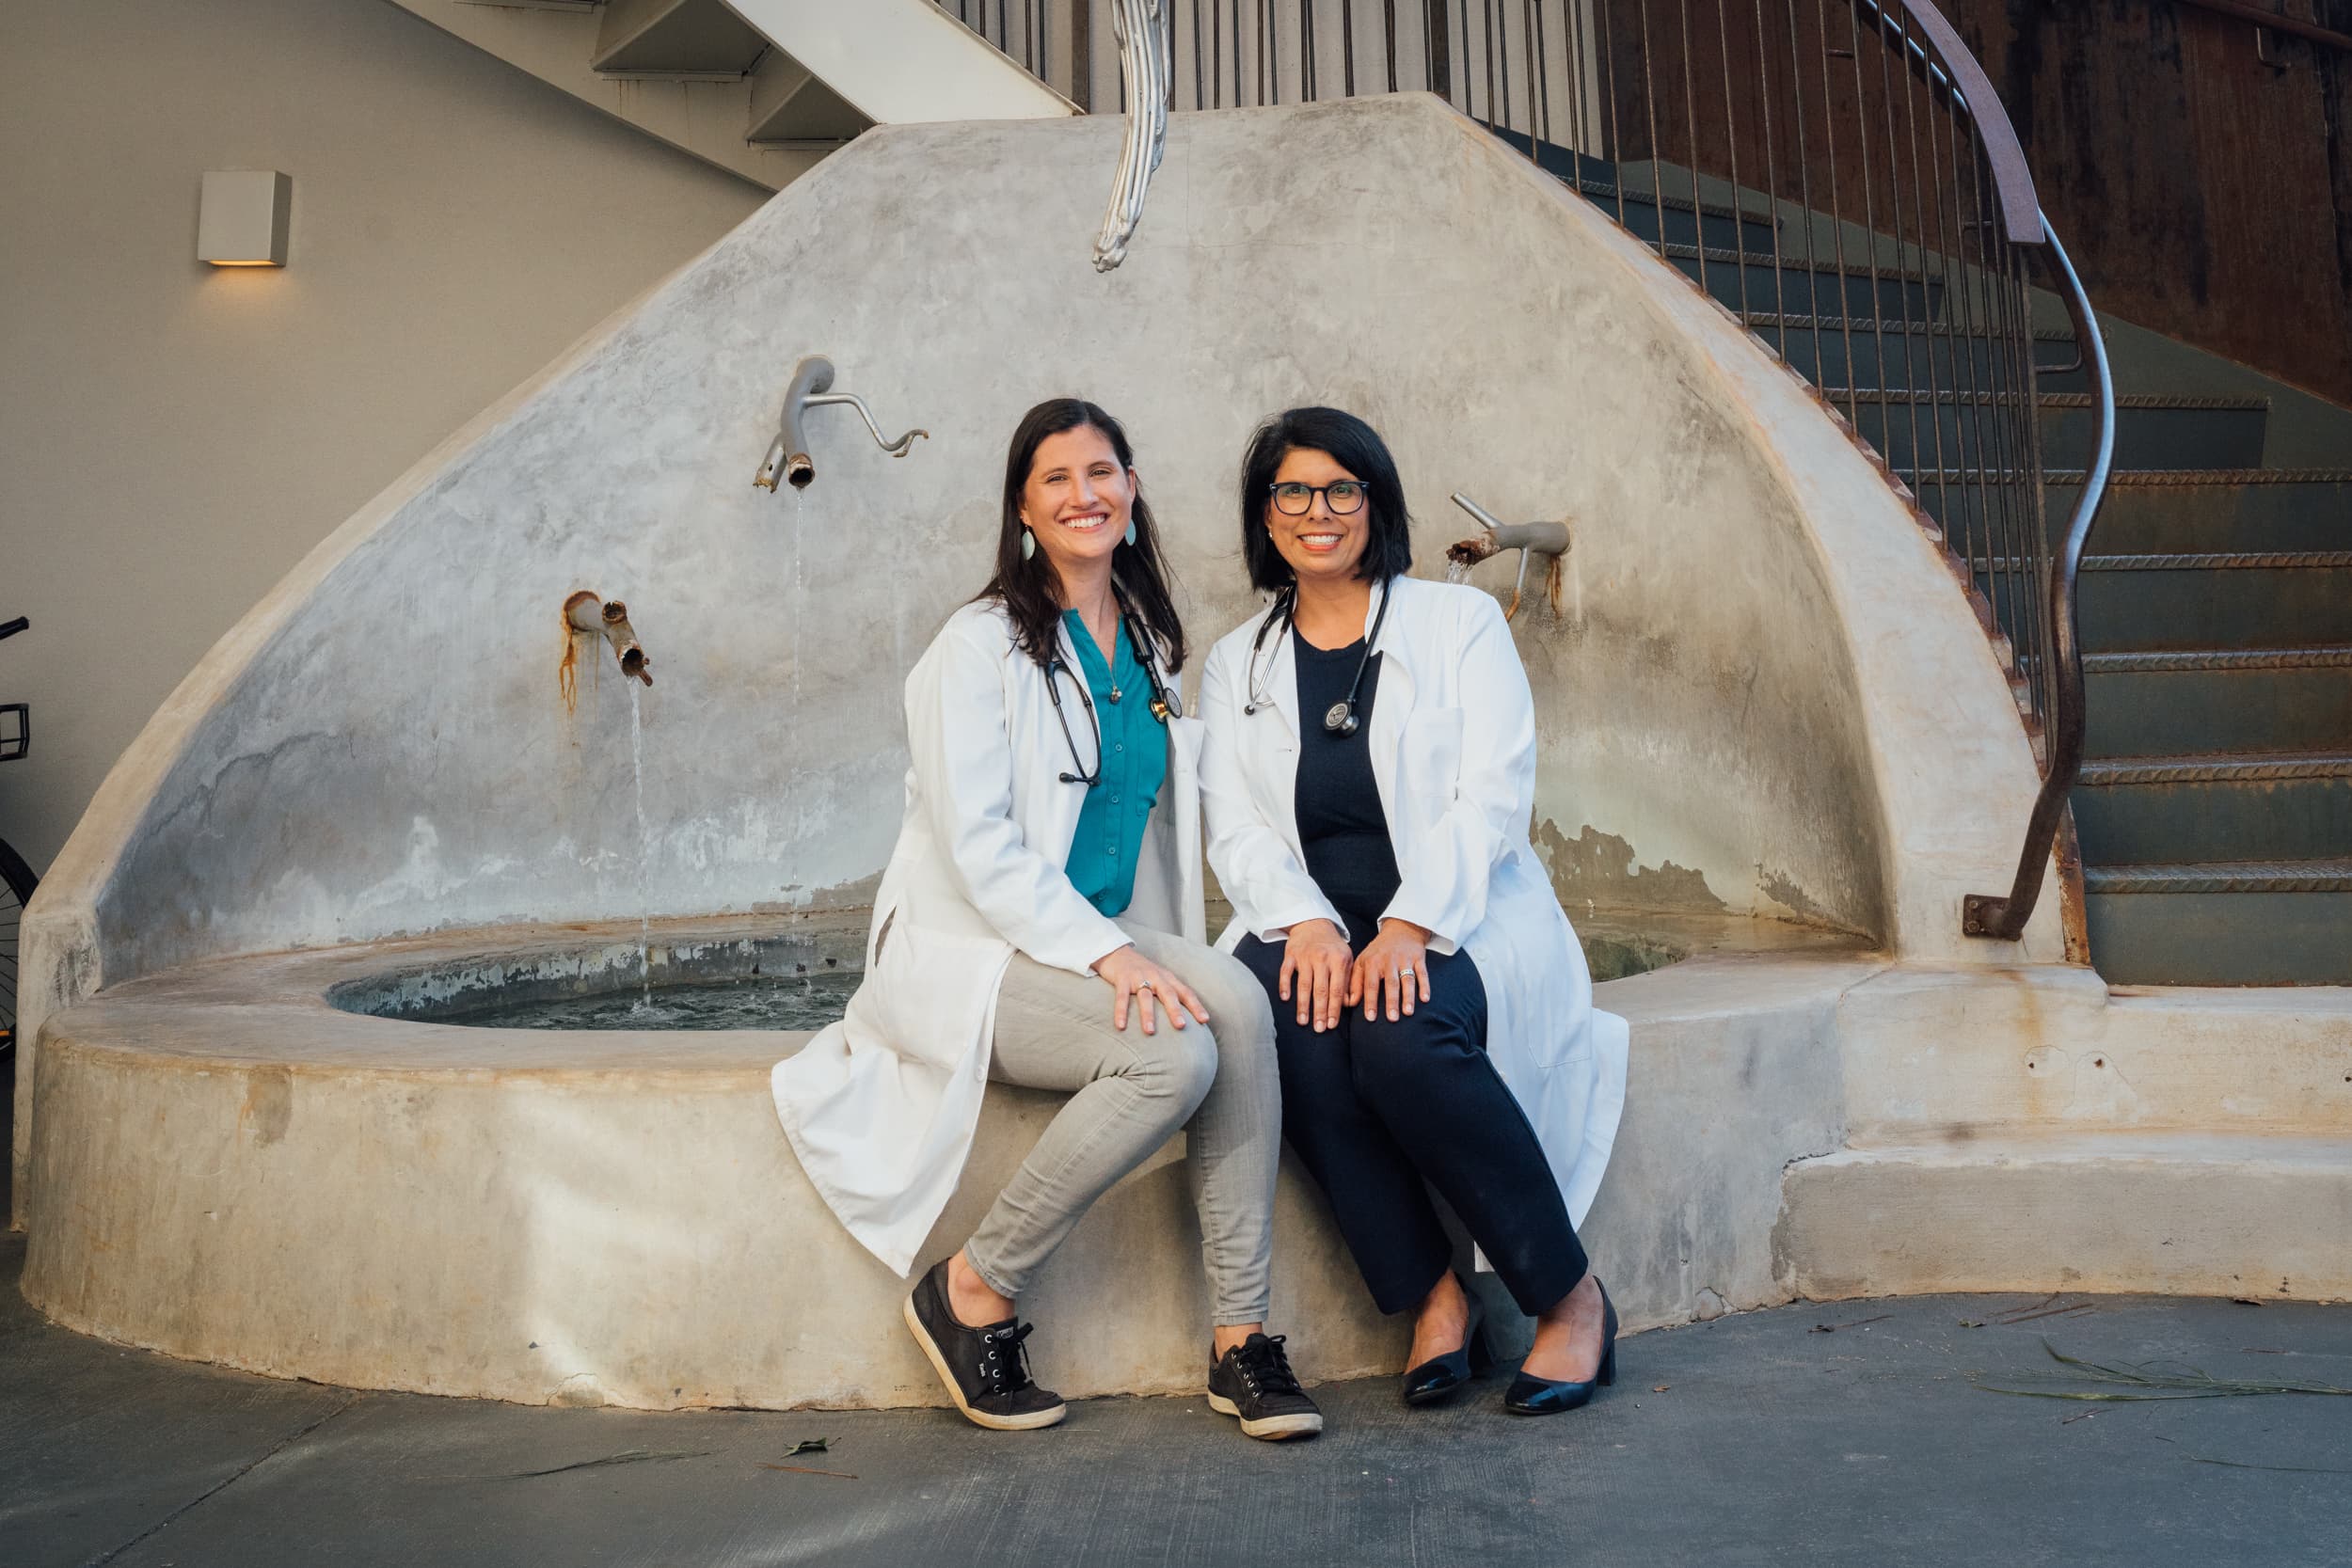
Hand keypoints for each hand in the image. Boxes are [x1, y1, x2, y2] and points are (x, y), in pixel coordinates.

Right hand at [1092, 944, 1208, 1035]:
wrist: (1117, 952)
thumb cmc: (1142, 972)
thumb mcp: (1159, 980)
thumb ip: (1169, 995)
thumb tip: (1184, 1021)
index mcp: (1168, 978)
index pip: (1185, 992)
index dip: (1196, 1006)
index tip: (1204, 1020)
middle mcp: (1156, 977)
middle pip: (1168, 994)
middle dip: (1175, 1010)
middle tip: (1181, 1026)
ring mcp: (1138, 977)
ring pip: (1145, 997)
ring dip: (1148, 1015)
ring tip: (1150, 1032)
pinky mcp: (1122, 979)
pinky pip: (1122, 997)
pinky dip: (1121, 1011)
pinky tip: (1121, 1026)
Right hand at [1279, 919, 1354, 1033]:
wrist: (1314, 924)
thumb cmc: (1332, 947)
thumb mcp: (1346, 960)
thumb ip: (1349, 981)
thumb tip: (1349, 1004)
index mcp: (1339, 960)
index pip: (1337, 990)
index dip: (1334, 1009)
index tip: (1332, 1025)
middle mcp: (1322, 958)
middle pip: (1321, 990)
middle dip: (1320, 1012)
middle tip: (1319, 1029)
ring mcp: (1305, 956)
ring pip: (1304, 984)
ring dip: (1303, 1005)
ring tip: (1303, 1022)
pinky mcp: (1290, 954)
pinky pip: (1286, 972)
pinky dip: (1285, 985)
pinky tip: (1285, 999)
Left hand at [1350, 919, 1431, 1022]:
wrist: (1401, 929)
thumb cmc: (1378, 951)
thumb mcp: (1362, 961)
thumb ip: (1355, 982)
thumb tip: (1350, 1003)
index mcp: (1372, 962)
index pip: (1370, 984)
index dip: (1370, 1001)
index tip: (1370, 1018)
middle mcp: (1389, 960)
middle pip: (1390, 983)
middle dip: (1391, 1001)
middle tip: (1392, 1019)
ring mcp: (1405, 959)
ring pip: (1407, 979)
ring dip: (1408, 996)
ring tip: (1408, 1012)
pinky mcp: (1419, 958)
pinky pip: (1423, 973)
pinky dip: (1425, 986)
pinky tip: (1425, 999)